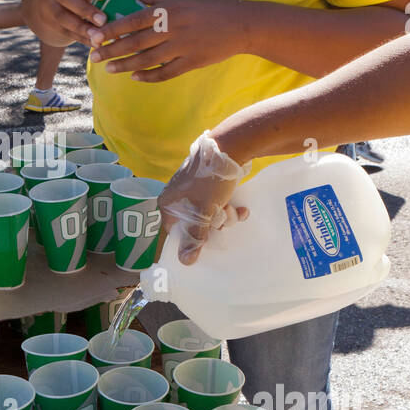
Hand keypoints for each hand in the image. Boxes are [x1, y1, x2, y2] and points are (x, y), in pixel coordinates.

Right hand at [26, 0, 107, 47]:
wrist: (44, 1)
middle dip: (85, 10)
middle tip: (103, 20)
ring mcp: (48, 6)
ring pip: (63, 17)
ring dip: (81, 28)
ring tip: (98, 36)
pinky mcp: (50, 23)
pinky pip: (65, 31)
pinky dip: (80, 38)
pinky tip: (93, 43)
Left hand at [87, 0, 242, 81]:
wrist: (241, 24)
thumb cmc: (209, 7)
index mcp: (167, 10)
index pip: (132, 20)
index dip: (111, 30)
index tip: (94, 35)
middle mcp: (172, 29)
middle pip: (135, 42)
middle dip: (111, 50)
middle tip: (93, 56)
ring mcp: (182, 47)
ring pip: (147, 60)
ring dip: (125, 65)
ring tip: (109, 69)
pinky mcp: (192, 62)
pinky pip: (166, 73)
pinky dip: (149, 77)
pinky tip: (136, 78)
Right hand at [156, 131, 250, 263]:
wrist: (230, 147)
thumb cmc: (210, 181)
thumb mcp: (204, 211)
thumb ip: (195, 237)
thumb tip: (185, 262)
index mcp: (168, 203)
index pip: (176, 231)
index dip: (194, 238)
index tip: (209, 239)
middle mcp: (177, 195)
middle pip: (194, 223)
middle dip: (214, 224)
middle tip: (225, 219)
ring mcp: (192, 188)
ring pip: (208, 213)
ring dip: (225, 215)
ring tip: (236, 210)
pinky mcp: (207, 182)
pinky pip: (215, 201)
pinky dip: (228, 204)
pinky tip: (241, 206)